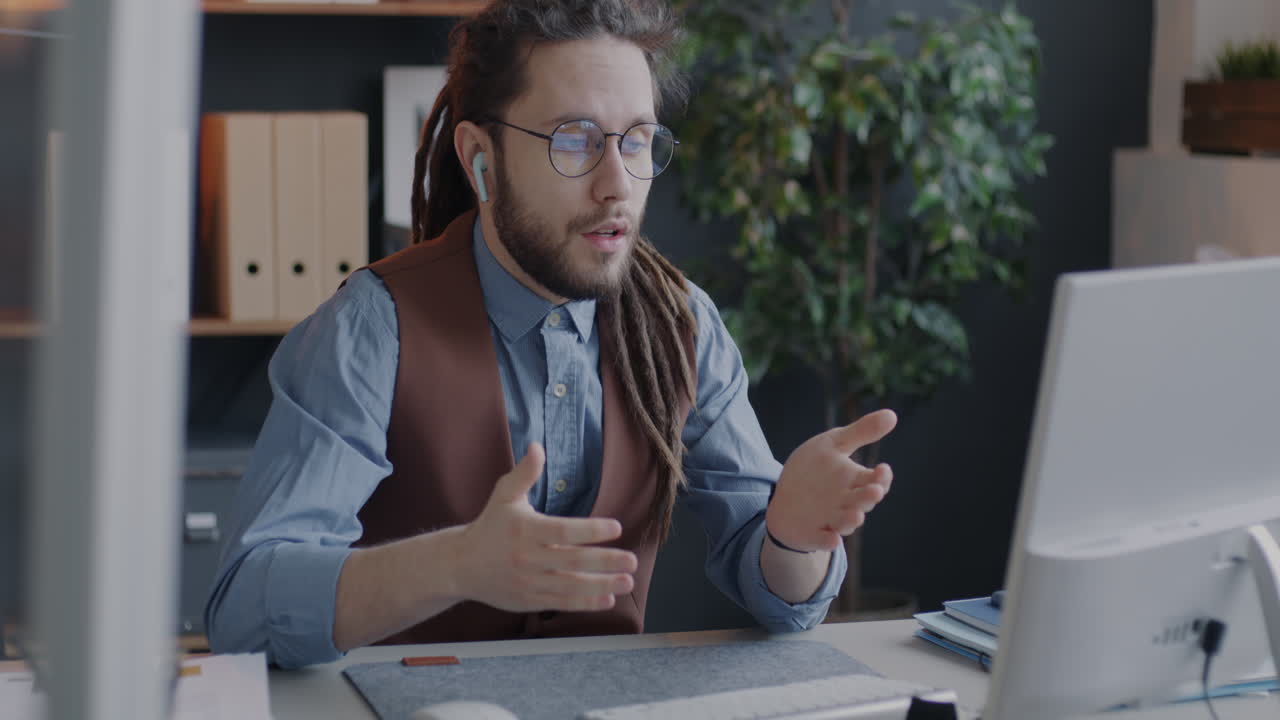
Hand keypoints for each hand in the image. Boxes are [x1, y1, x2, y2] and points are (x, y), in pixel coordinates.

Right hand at [453, 443, 637, 612]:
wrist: (460, 565)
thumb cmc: (489, 526)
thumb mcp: (503, 496)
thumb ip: (524, 474)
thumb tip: (537, 447)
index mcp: (525, 530)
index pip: (564, 531)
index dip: (591, 530)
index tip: (616, 527)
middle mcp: (528, 558)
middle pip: (572, 561)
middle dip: (605, 562)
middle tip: (632, 559)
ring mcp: (529, 582)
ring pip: (571, 586)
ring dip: (602, 584)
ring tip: (627, 580)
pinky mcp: (528, 600)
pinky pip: (561, 603)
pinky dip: (585, 603)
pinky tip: (607, 597)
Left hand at [765, 409, 897, 552]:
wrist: (786, 498)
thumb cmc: (816, 471)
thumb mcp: (834, 445)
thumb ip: (861, 432)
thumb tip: (892, 414)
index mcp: (855, 481)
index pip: (876, 481)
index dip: (881, 478)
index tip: (882, 469)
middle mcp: (848, 502)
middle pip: (863, 502)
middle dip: (869, 498)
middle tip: (874, 492)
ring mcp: (831, 519)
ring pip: (847, 523)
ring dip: (851, 520)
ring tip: (855, 516)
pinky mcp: (815, 534)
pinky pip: (824, 540)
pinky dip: (828, 540)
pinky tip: (831, 538)